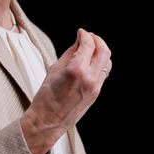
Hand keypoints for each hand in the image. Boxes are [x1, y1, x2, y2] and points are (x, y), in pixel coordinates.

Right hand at [21, 28, 111, 153]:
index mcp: (76, 70)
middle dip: (96, 39)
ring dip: (101, 50)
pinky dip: (100, 62)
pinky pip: (104, 72)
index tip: (80, 32)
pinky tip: (92, 60)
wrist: (47, 122)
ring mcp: (95, 86)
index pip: (88, 44)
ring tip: (91, 46)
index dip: (84, 35)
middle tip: (88, 36)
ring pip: (107, 61)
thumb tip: (79, 41)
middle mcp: (90, 78)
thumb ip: (70, 52)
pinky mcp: (97, 93)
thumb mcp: (55, 69)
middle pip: (103, 50)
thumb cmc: (46, 96)